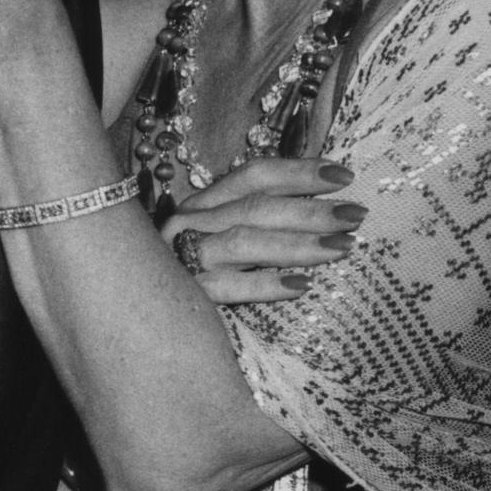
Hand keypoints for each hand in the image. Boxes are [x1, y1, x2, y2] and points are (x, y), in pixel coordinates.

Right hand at [159, 157, 365, 304]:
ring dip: (298, 242)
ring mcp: (182, 259)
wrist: (134, 319)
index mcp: (203, 205)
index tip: (344, 175)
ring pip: (244, 241)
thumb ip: (256, 227)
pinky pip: (228, 288)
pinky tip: (303, 286)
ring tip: (343, 247)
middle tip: (356, 215)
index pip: (253, 175)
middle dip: (311, 209)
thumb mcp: (218, 243)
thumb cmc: (190, 279)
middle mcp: (190, 224)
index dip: (299, 172)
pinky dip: (266, 284)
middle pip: (255, 207)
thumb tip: (322, 214)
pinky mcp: (184, 297)